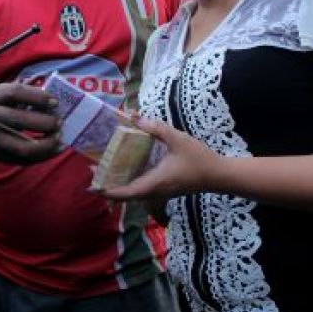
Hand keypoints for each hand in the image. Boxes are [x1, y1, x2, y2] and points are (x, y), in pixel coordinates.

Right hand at [0, 83, 61, 164]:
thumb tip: (59, 106)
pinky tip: (57, 147)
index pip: (15, 93)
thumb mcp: (15, 96)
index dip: (37, 97)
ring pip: (22, 147)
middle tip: (60, 122)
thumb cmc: (9, 106)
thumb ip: (34, 96)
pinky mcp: (1, 156)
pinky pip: (26, 160)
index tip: (56, 101)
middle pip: (17, 120)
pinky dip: (45, 154)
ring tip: (60, 137)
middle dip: (43, 122)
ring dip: (46, 144)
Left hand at [101, 118, 224, 200]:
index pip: (127, 193)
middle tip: (93, 172)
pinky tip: (126, 170)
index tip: (93, 186)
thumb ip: (156, 128)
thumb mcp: (177, 139)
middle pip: (126, 195)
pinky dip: (130, 182)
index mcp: (155, 182)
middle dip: (108, 187)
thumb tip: (135, 116)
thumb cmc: (199, 159)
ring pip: (134, 193)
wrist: (220, 176)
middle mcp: (155, 191)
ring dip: (118, 185)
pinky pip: (142, 189)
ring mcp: (160, 192)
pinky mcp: (165, 189)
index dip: (108, 191)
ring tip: (105, 171)